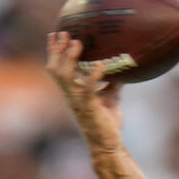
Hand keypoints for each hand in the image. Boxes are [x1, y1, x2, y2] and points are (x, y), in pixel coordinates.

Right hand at [45, 31, 124, 153]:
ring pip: (64, 77)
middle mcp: (71, 95)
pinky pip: (88, 89)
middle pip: (55, 69)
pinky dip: (93, 76)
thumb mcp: (111, 96)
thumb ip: (113, 81)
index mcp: (72, 92)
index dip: (54, 51)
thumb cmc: (108, 123)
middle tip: (64, 33)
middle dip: (57, 50)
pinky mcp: (89, 108)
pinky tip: (101, 65)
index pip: (57, 68)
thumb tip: (124, 66)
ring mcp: (78, 102)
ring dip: (69, 59)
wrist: (108, 145)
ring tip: (77, 43)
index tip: (55, 33)